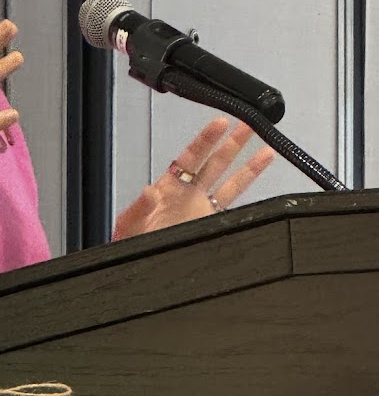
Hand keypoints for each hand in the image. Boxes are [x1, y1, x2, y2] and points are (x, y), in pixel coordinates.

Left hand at [111, 118, 274, 240]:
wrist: (137, 271)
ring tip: (266, 150)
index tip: (220, 124)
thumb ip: (140, 208)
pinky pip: (232, 207)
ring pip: (229, 184)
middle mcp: (189, 196)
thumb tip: (149, 192)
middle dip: (232, 143)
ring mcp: (202, 211)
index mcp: (169, 188)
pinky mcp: (210, 226)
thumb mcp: (129, 224)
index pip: (191, 157)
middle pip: (215, 163)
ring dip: (247, 167)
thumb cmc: (131, 243)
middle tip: (248, 125)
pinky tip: (257, 187)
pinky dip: (246, 195)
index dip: (207, 140)